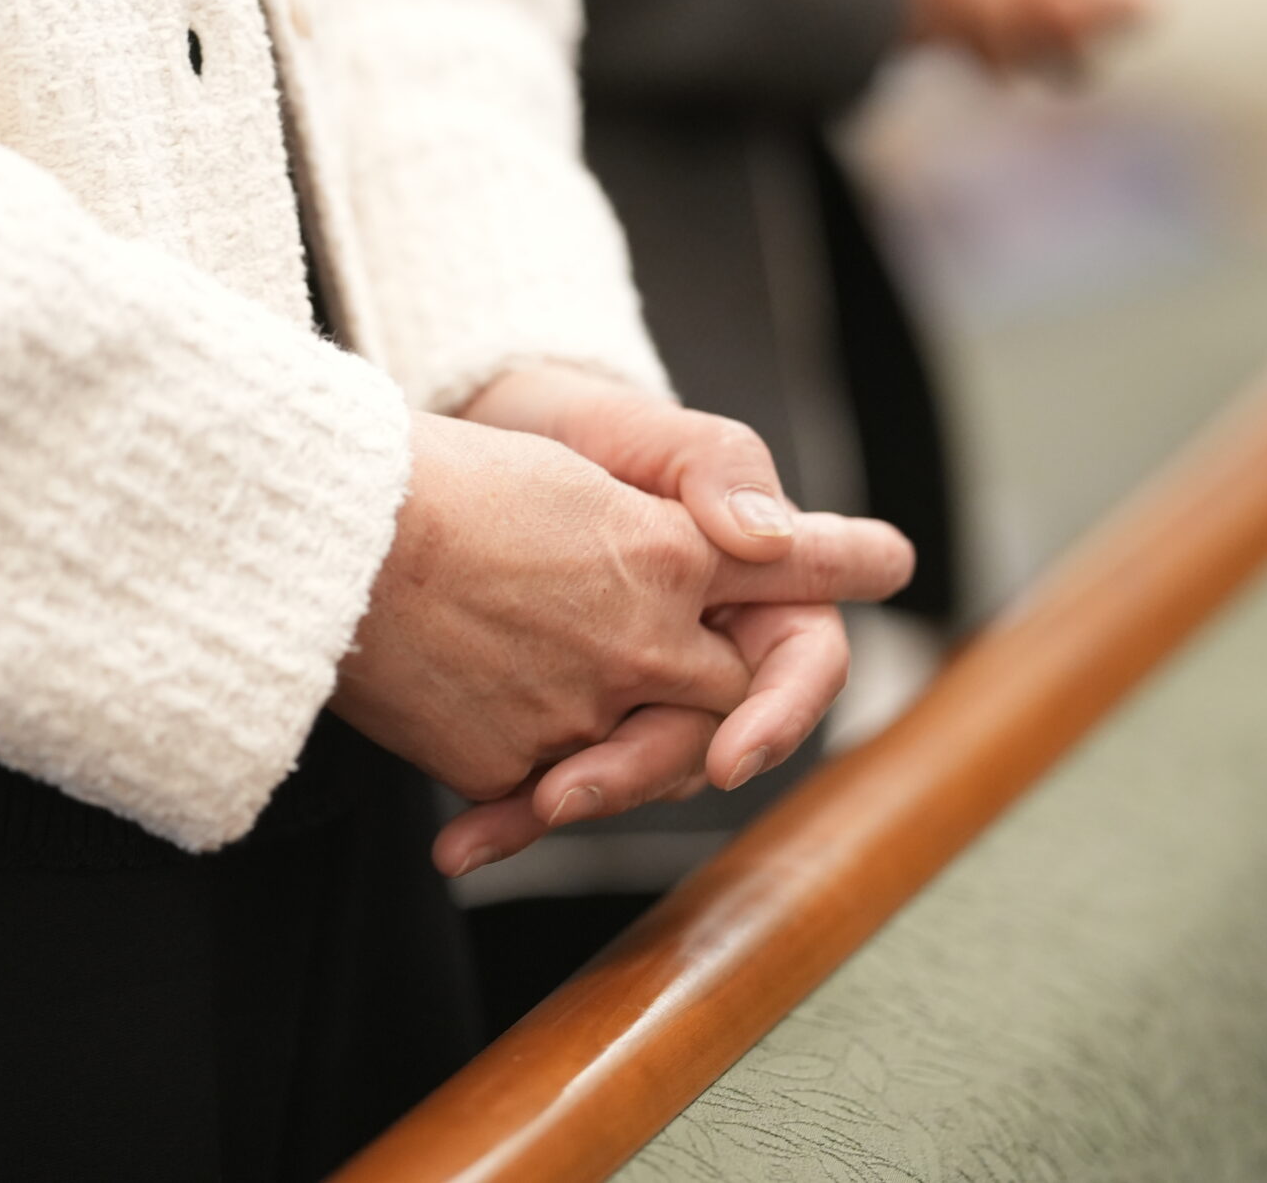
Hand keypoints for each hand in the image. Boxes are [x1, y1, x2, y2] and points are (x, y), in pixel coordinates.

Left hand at [429, 368, 910, 873]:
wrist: (462, 445)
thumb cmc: (574, 425)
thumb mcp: (638, 427)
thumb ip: (716, 465)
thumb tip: (773, 535)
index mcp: (755, 585)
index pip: (804, 663)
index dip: (782, 714)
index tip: (736, 753)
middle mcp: (704, 655)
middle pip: (707, 742)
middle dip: (644, 773)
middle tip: (573, 791)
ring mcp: (632, 697)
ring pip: (632, 776)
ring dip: (572, 801)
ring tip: (518, 806)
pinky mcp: (558, 721)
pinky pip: (550, 783)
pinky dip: (508, 816)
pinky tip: (465, 840)